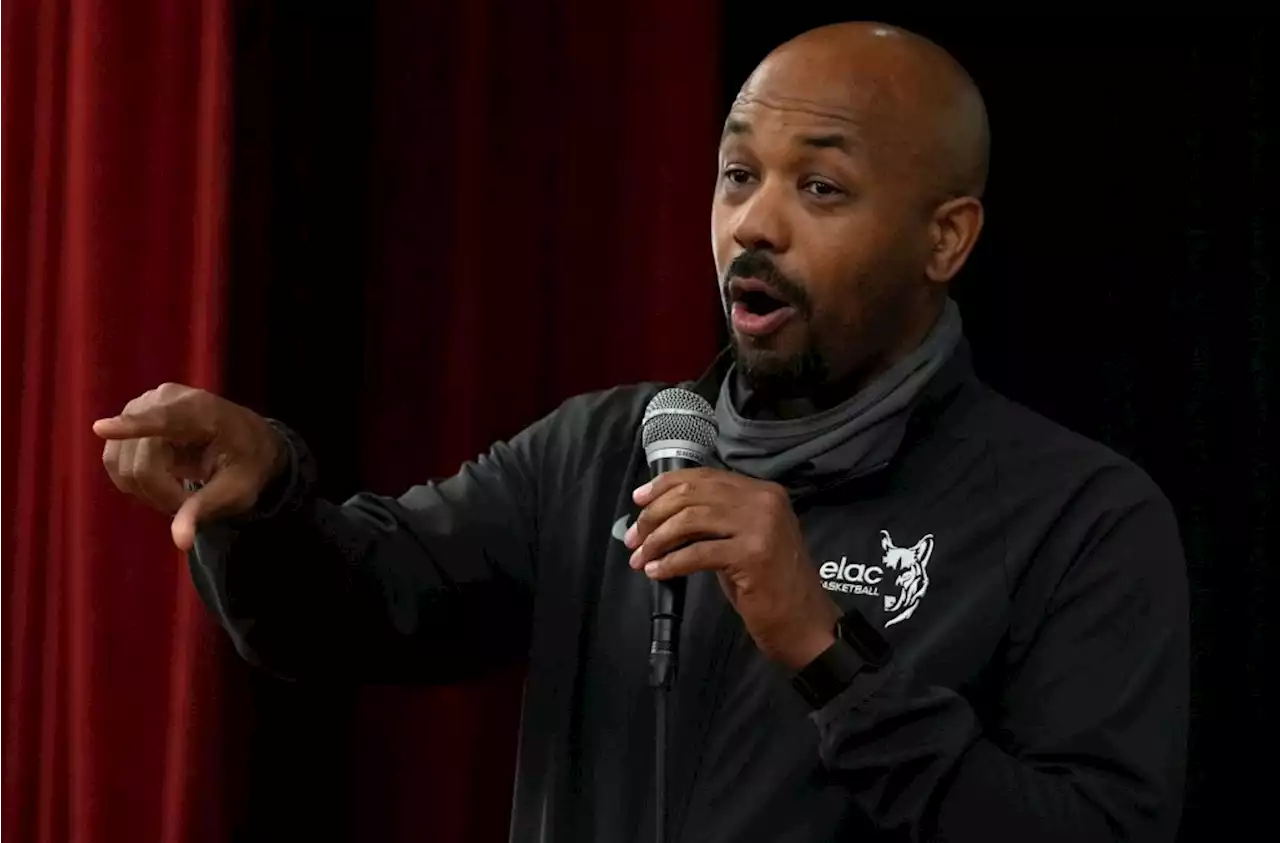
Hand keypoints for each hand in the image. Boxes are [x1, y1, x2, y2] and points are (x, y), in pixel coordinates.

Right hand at [92, 383, 287, 550]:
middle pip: (138, 462)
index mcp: (201, 411)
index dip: (131, 426)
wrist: (246, 440)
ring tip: (178, 490)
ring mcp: (141, 405)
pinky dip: (134, 480)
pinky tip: (162, 479)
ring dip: (145, 489)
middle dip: (159, 493)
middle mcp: (164, 400)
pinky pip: (114, 460)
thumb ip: (205, 510)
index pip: (163, 419)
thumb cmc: (246, 463)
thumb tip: (180, 542)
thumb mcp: (237, 491)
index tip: (101, 428)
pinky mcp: (128, 417)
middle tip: (188, 504)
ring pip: (119, 463)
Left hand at [625, 467, 840, 669]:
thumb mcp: (742, 540)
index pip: (704, 477)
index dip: (665, 485)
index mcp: (762, 491)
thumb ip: (714, 520)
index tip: (639, 500)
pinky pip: (697, 552)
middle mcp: (764, 501)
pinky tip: (657, 572)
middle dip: (655, 515)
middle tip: (633, 538)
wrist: (804, 622)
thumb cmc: (770, 585)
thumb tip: (663, 515)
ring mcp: (761, 525)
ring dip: (657, 540)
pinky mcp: (753, 554)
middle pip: (692, 495)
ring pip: (691, 520)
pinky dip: (671, 562)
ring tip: (640, 558)